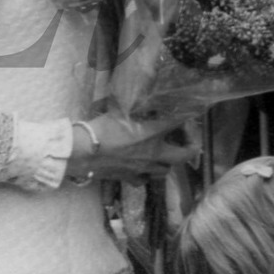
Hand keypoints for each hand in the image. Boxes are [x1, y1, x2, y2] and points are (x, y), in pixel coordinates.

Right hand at [65, 108, 194, 183]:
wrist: (82, 151)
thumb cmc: (100, 127)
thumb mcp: (119, 110)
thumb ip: (134, 104)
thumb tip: (141, 94)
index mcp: (152, 132)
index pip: (180, 121)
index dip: (189, 116)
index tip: (191, 112)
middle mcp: (153, 153)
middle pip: (184, 155)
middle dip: (190, 147)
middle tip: (189, 140)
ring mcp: (143, 168)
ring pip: (166, 170)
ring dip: (168, 162)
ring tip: (165, 153)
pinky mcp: (129, 178)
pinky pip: (144, 180)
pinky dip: (146, 175)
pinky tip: (142, 168)